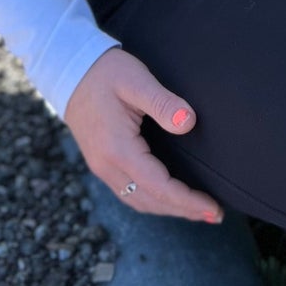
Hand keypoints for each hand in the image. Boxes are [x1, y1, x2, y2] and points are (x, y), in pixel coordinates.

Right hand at [63, 47, 224, 225]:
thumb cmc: (105, 73)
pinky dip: (152, 200)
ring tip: (197, 210)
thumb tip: (188, 123)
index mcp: (117, 149)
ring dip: (168, 209)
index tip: (214, 207)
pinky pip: (128, 192)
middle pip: (150, 201)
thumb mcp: (136, 80)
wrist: (70, 71)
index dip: (188, 201)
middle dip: (183, 210)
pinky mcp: (102, 162)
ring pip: (138, 201)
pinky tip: (168, 197)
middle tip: (214, 214)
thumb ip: (163, 102)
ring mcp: (102, 166)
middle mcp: (107, 165)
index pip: (159, 187)